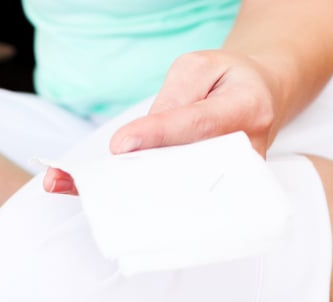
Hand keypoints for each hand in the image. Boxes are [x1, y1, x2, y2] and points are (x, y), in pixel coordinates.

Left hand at [44, 48, 281, 195]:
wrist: (260, 99)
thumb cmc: (226, 82)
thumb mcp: (200, 68)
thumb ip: (172, 99)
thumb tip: (137, 142)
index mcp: (247, 109)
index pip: (196, 125)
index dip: (158, 135)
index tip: (120, 146)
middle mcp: (243, 155)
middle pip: (183, 171)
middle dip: (134, 178)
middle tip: (85, 182)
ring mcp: (229, 184)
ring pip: (173, 194)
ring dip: (124, 195)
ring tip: (71, 187)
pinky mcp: (212, 199)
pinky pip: (171, 202)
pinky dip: (132, 202)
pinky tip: (92, 202)